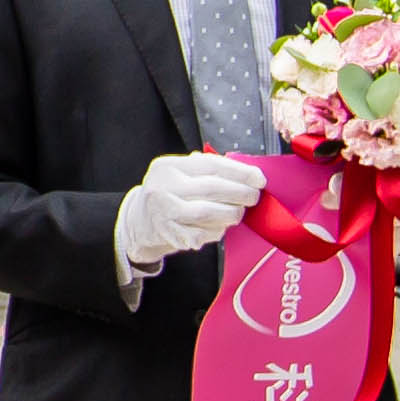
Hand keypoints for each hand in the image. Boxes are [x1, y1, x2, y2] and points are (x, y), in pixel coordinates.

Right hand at [116, 151, 258, 282]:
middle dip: (240, 193)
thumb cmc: (170, 194)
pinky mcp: (169, 234)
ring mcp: (163, 211)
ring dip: (230, 213)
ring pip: (207, 213)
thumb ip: (208, 171)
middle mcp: (163, 186)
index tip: (259, 178)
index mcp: (168, 166)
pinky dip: (215, 232)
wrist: (140, 221)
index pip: (210, 165)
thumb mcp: (181, 174)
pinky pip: (200, 234)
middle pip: (211, 188)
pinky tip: (218, 227)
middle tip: (254, 197)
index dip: (239, 172)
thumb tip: (248, 173)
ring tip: (238, 213)